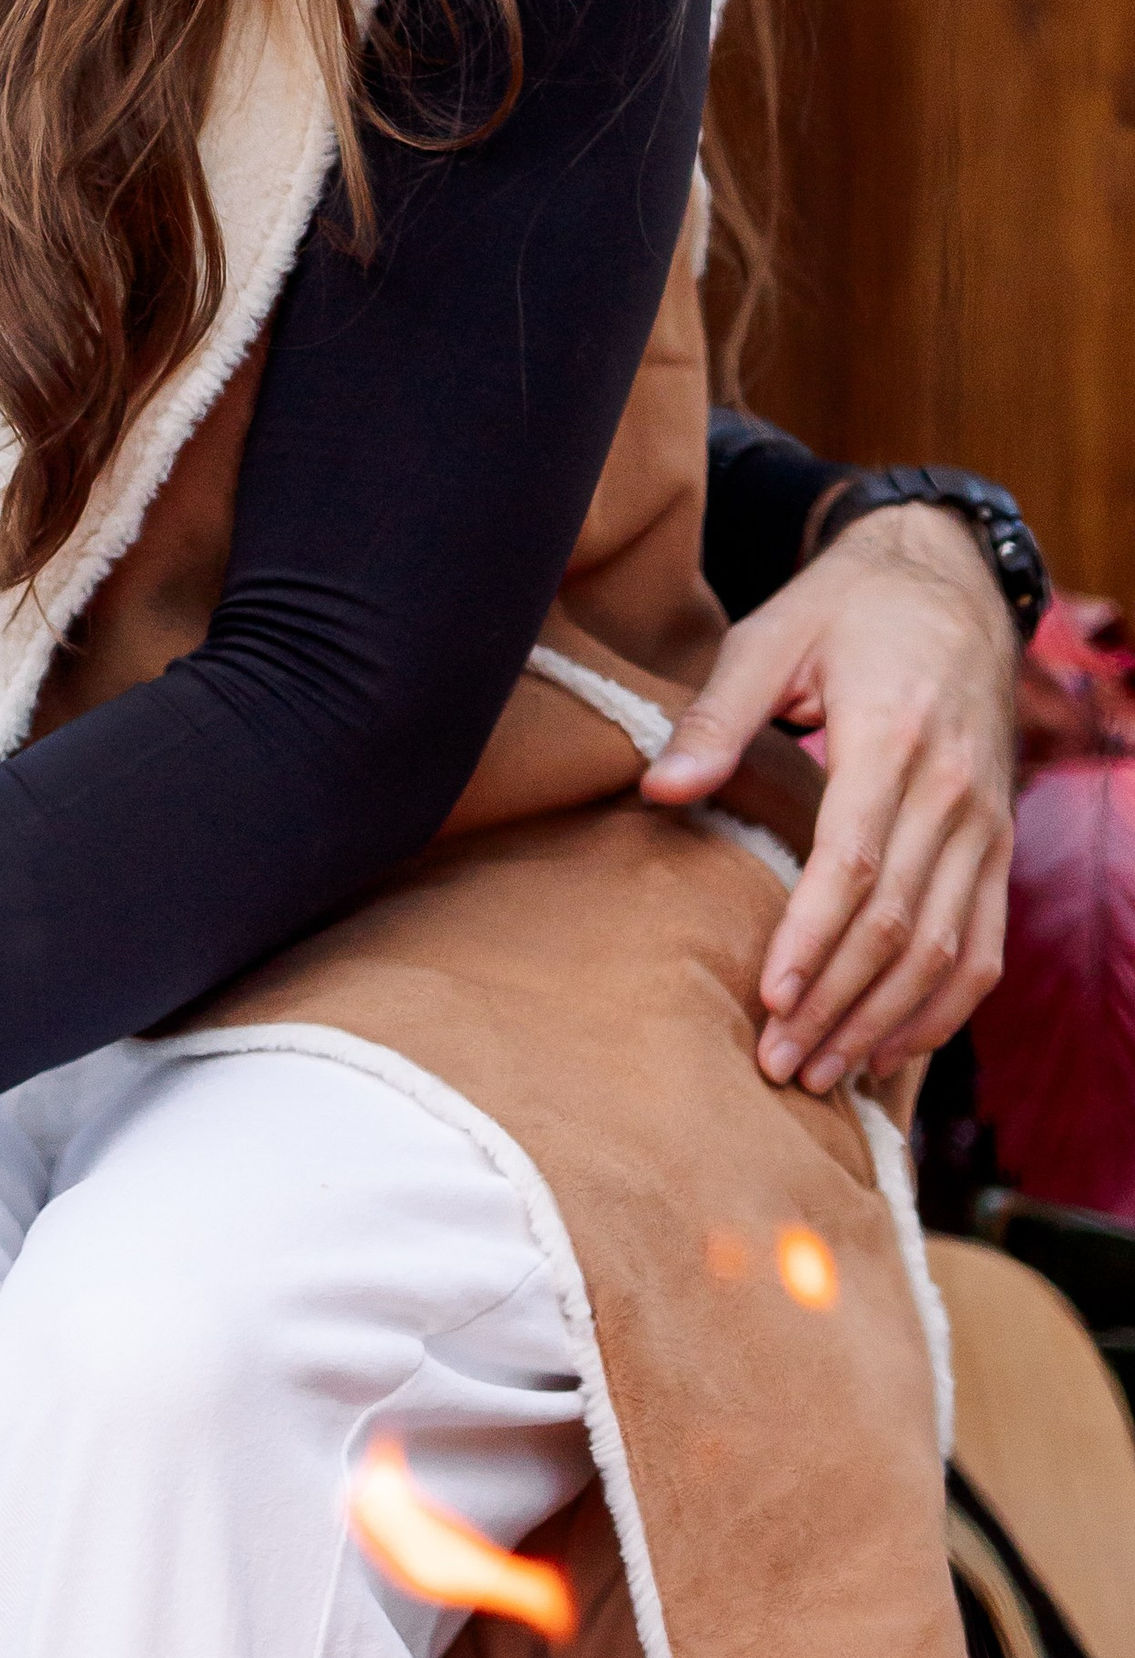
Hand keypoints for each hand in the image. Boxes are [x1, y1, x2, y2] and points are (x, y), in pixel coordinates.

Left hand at [643, 503, 1014, 1094]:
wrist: (952, 583)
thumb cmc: (847, 609)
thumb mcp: (771, 635)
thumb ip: (717, 716)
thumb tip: (659, 788)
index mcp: (893, 739)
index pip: (857, 863)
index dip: (813, 939)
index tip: (770, 998)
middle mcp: (952, 793)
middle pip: (901, 925)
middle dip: (839, 1004)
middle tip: (780, 1066)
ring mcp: (985, 825)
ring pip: (947, 950)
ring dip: (887, 1022)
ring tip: (824, 1075)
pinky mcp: (998, 846)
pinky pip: (984, 946)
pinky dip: (943, 1007)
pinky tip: (890, 1048)